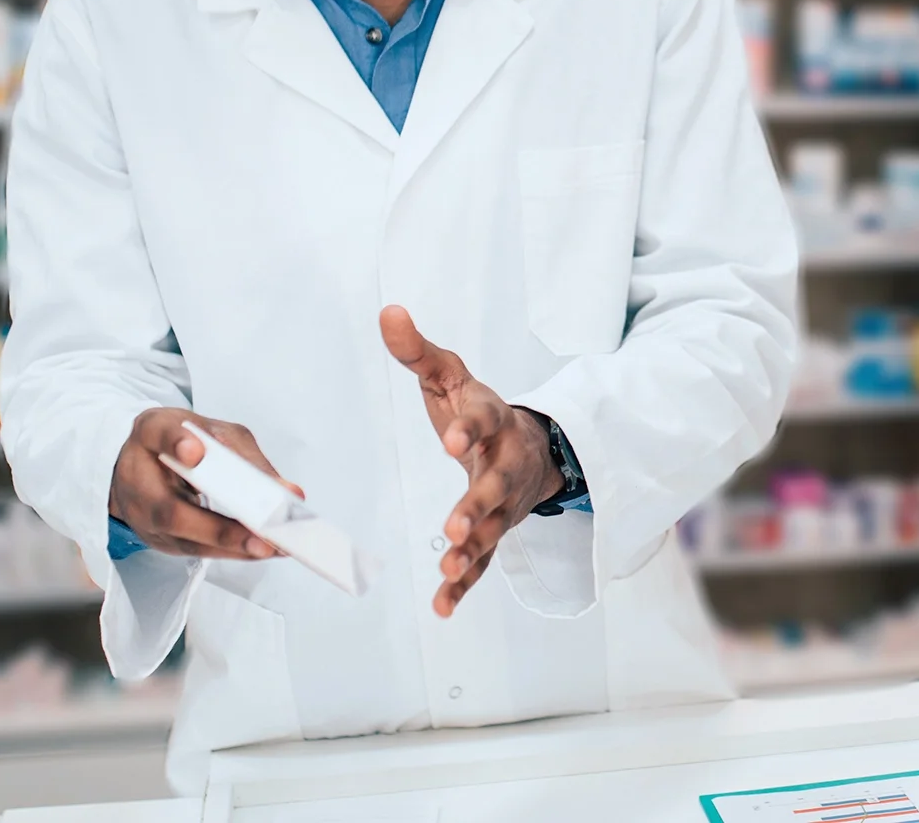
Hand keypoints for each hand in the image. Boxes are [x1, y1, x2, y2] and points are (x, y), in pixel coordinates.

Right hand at [108, 408, 302, 559]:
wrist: (139, 463)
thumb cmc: (180, 443)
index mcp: (151, 434)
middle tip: (261, 534)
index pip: (158, 434)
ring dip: (232, 546)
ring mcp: (143, 515)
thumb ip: (244, 455)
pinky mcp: (158, 538)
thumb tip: (286, 491)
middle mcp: (138, 477)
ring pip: (184, 539)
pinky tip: (258, 550)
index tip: (195, 452)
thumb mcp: (212, 431)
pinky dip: (230, 551)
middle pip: (170, 508)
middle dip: (220, 527)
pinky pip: (194, 550)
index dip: (176, 443)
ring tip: (269, 547)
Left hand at [381, 305, 559, 616]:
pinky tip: (443, 605)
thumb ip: (417, 351)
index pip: (482, 420)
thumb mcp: (450, 375)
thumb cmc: (480, 409)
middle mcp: (504, 462)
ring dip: (474, 550)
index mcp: (492, 418)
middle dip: (477, 506)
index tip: (452, 439)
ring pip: (494, 529)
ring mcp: (505, 502)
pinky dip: (466, 585)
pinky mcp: (498, 531)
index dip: (469, 429)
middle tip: (455, 526)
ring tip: (450, 567)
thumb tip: (387, 312)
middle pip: (495, 484)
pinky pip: (485, 561)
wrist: (531, 446)